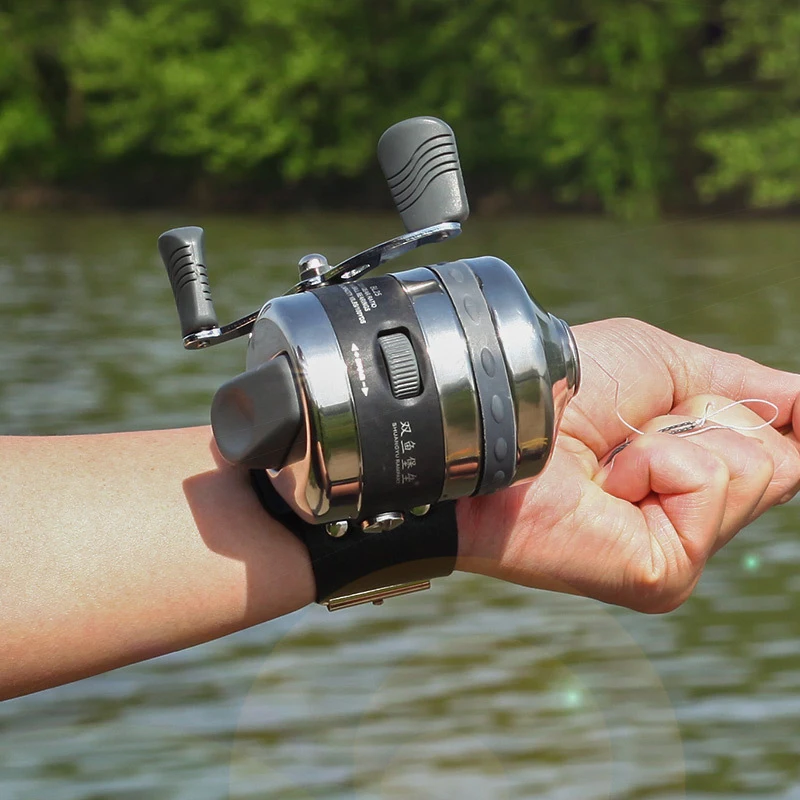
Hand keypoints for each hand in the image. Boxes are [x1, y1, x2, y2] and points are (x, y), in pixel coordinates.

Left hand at [456, 318, 799, 611]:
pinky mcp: (664, 574)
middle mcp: (690, 519)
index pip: (782, 452)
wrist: (507, 416)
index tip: (784, 408)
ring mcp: (680, 551)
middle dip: (710, 417)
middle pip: (779, 462)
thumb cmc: (569, 388)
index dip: (784, 419)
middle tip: (636, 428)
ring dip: (679, 437)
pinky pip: (711, 486)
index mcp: (691, 474)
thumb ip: (748, 386)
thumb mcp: (671, 366)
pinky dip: (660, 461)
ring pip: (757, 471)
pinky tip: (609, 482)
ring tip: (614, 455)